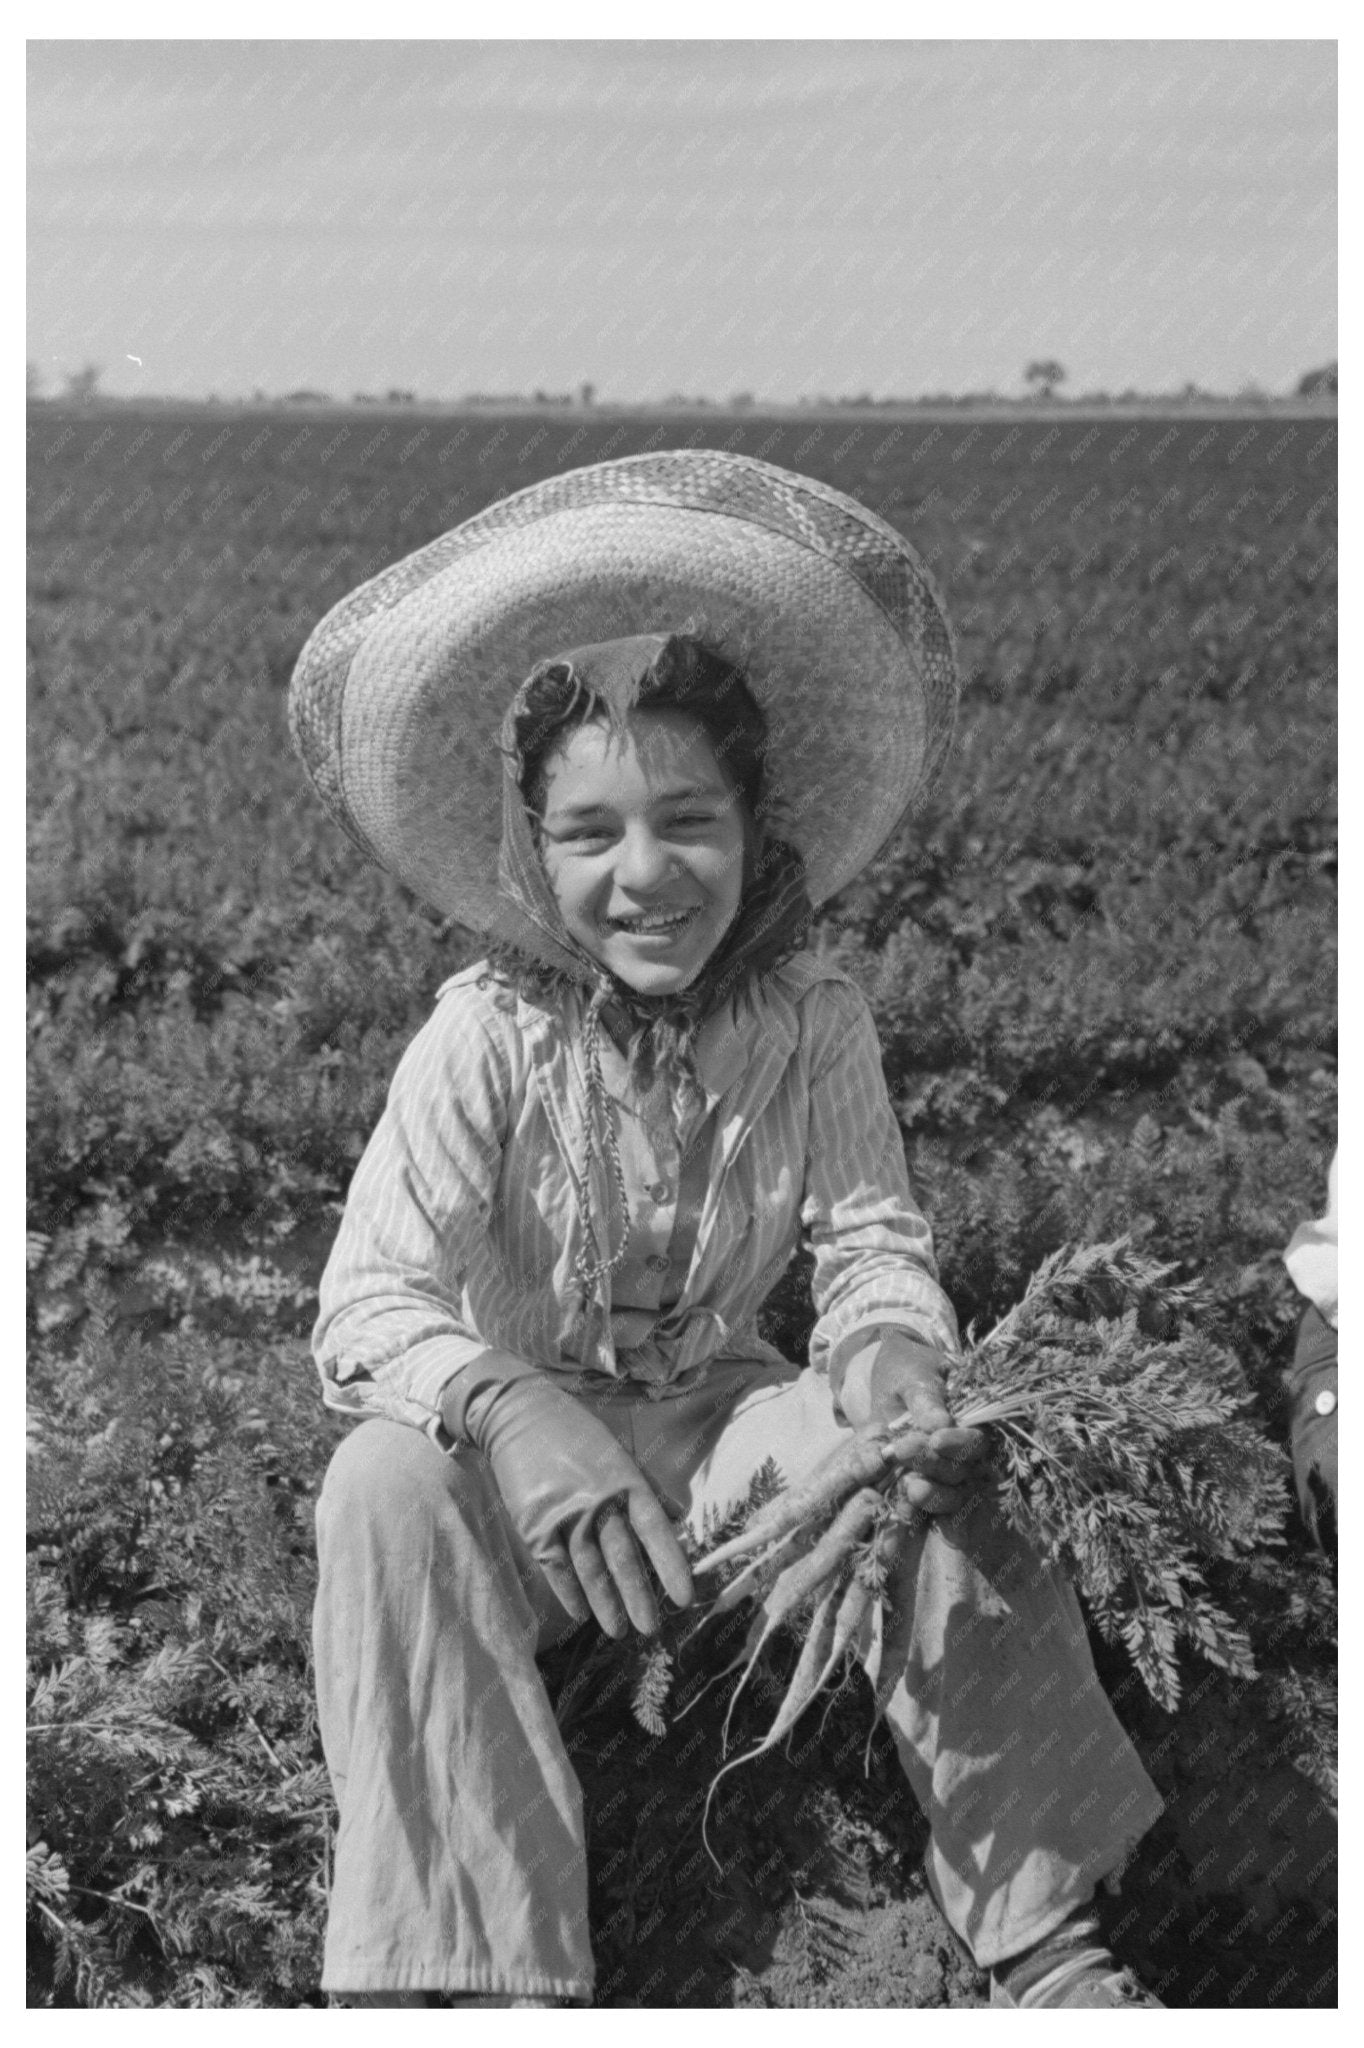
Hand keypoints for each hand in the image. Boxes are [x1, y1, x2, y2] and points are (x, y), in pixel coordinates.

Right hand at [462, 1370, 693, 1637]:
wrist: (519, 1415)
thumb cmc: (576, 1433)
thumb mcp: (619, 1451)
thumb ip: (648, 1486)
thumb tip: (677, 1517)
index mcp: (626, 1480)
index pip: (656, 1530)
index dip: (671, 1565)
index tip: (684, 1598)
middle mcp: (598, 1500)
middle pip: (623, 1558)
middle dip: (638, 1597)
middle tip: (651, 1628)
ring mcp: (565, 1514)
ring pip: (590, 1569)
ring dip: (606, 1604)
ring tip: (618, 1631)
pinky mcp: (535, 1524)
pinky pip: (556, 1567)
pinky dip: (569, 1593)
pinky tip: (580, 1613)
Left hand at [838, 1330, 988, 1516]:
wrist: (882, 1383)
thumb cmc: (903, 1373)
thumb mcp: (911, 1377)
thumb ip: (925, 1399)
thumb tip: (942, 1424)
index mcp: (969, 1423)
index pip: (975, 1441)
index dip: (959, 1444)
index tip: (935, 1440)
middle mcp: (962, 1453)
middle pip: (962, 1471)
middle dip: (934, 1465)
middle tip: (902, 1452)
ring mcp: (942, 1474)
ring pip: (951, 1496)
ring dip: (932, 1496)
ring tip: (908, 1489)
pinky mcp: (920, 1487)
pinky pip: (926, 1509)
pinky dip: (915, 1510)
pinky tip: (899, 1508)